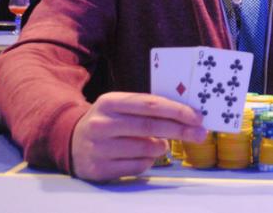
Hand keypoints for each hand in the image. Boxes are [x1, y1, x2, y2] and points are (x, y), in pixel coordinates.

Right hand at [71, 92, 205, 181]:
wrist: (72, 141)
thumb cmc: (109, 121)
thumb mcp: (121, 106)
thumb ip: (148, 107)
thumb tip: (186, 115)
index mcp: (110, 102)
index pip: (150, 104)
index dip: (177, 110)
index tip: (197, 117)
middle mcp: (102, 124)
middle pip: (151, 126)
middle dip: (181, 130)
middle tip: (200, 133)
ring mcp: (99, 147)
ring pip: (147, 149)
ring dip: (162, 147)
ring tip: (161, 144)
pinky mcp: (99, 169)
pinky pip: (138, 166)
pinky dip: (148, 161)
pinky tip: (144, 155)